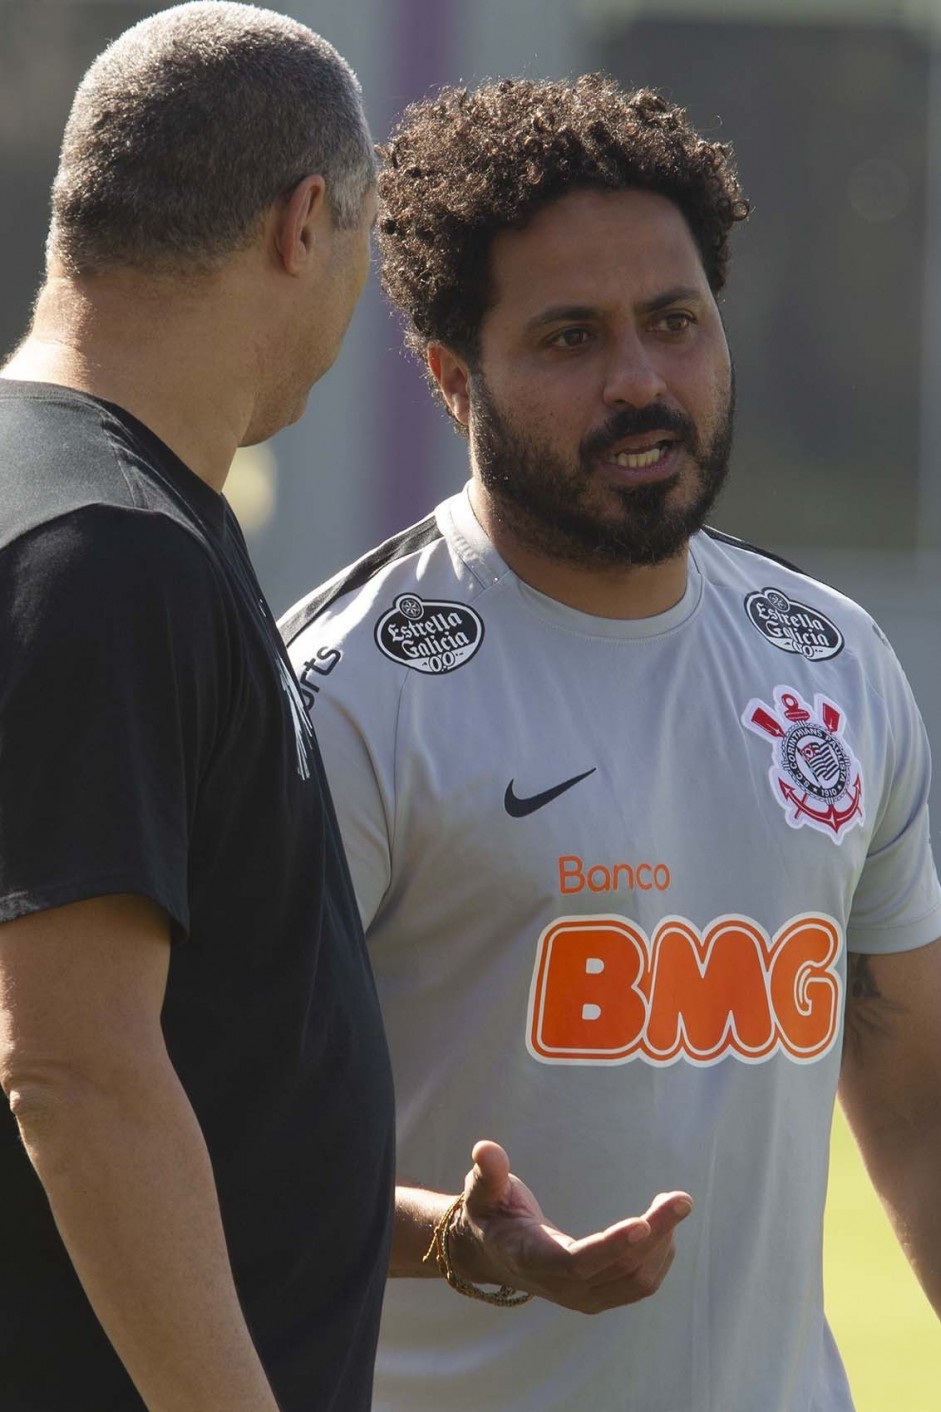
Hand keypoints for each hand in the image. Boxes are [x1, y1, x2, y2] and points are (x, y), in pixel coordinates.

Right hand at [450, 1139, 691, 1313]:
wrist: (493, 1253)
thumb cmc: (490, 1213)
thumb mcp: (481, 1191)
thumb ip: (488, 1173)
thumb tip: (485, 1148)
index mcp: (532, 1260)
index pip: (578, 1261)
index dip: (612, 1245)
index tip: (645, 1223)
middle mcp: (562, 1287)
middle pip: (620, 1270)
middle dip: (657, 1233)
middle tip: (682, 1199)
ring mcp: (584, 1297)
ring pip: (637, 1280)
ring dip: (663, 1242)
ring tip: (673, 1203)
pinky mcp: (600, 1296)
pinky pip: (640, 1284)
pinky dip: (660, 1254)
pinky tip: (663, 1225)